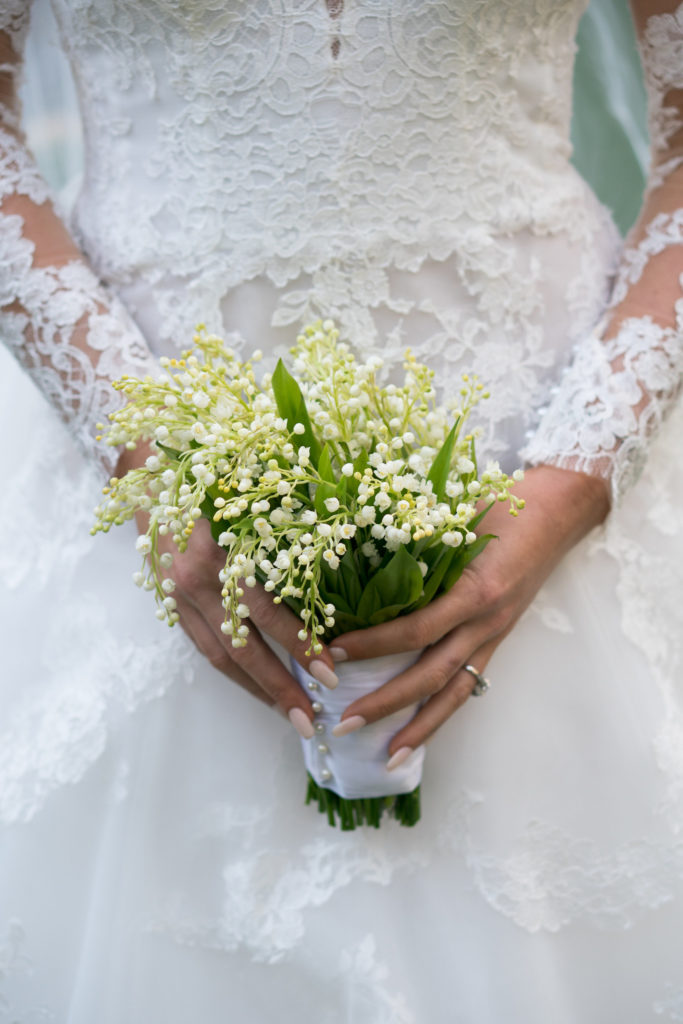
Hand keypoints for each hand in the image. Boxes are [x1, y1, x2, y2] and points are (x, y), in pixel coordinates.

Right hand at [114, 446, 337, 737]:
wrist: (148, 461)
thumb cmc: (212, 466)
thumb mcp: (250, 485)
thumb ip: (288, 517)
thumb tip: (339, 544)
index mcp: (221, 551)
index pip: (266, 612)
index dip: (300, 643)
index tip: (331, 670)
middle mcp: (196, 579)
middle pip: (241, 647)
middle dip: (279, 686)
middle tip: (312, 718)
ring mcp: (178, 594)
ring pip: (219, 655)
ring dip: (256, 688)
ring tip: (290, 715)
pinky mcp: (170, 600)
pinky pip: (203, 644)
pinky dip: (232, 670)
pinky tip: (257, 686)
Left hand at [329, 466, 609, 764]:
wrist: (558, 510)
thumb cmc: (504, 504)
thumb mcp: (457, 516)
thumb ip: (417, 542)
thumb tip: (355, 559)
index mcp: (474, 589)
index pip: (416, 628)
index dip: (373, 644)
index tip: (331, 651)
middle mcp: (486, 621)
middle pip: (430, 674)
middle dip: (385, 703)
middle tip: (342, 724)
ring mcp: (494, 635)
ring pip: (453, 692)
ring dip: (418, 727)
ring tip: (385, 755)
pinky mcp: (498, 641)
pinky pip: (468, 683)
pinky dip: (441, 710)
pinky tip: (416, 730)